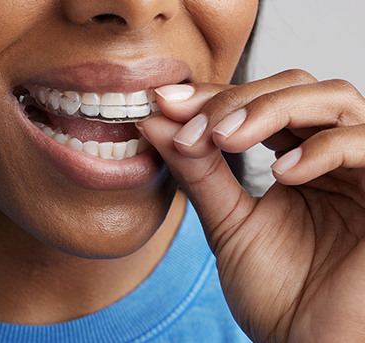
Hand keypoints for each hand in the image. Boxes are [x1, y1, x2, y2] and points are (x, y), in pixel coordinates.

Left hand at [138, 70, 364, 342]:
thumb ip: (197, 172)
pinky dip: (321, 148)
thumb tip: (156, 123)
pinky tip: (282, 173)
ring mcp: (364, 169)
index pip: (259, 102)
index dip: (214, 96)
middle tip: (190, 125)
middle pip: (295, 87)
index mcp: (297, 159)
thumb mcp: (227, 223)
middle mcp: (332, 155)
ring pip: (333, 99)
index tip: (165, 102)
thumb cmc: (276, 292)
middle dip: (237, 99)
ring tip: (224, 139)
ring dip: (270, 110)